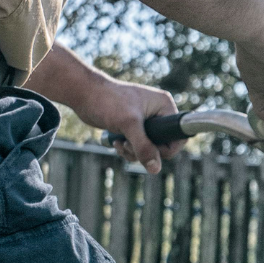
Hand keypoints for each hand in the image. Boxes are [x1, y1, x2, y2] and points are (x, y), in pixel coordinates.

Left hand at [68, 76, 187, 172]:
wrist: (85, 94)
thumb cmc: (108, 101)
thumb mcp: (128, 124)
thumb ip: (143, 146)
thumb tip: (155, 169)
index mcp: (164, 106)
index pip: (178, 136)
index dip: (166, 148)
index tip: (150, 150)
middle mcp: (158, 113)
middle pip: (163, 146)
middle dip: (145, 151)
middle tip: (129, 144)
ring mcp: (146, 121)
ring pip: (149, 150)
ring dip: (133, 152)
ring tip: (121, 143)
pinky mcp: (133, 128)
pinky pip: (138, 147)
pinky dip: (128, 150)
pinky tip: (117, 142)